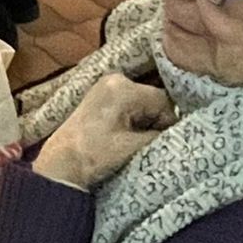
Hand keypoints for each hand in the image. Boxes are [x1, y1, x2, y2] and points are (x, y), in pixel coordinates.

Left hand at [33, 73, 175, 188]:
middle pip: (154, 101)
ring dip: (145, 123)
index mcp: (123, 86)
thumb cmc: (96, 153)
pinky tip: (125, 136)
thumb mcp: (136, 145)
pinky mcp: (101, 98)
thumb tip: (181, 132)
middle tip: (146, 143)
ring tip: (133, 142)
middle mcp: (115, 79)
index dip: (169, 124)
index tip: (162, 142)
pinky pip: (129, 106)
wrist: (62, 163)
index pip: (165, 102)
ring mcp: (106, 86)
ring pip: (143, 105)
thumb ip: (163, 135)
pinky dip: (133, 121)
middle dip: (156, 122)